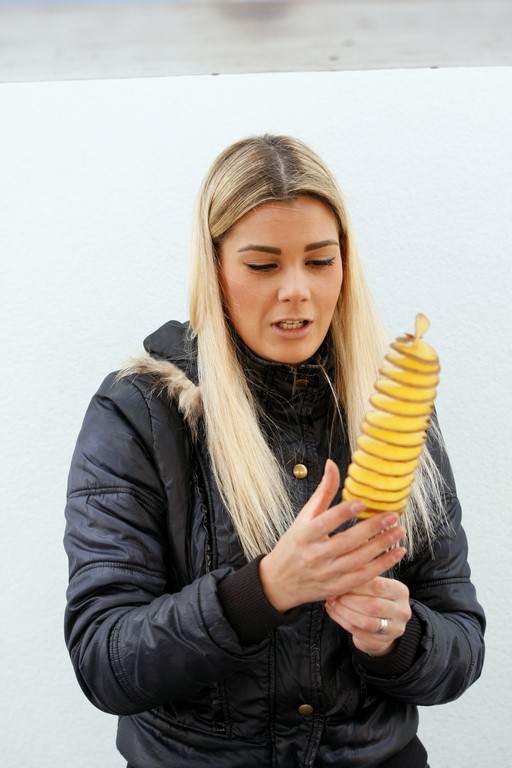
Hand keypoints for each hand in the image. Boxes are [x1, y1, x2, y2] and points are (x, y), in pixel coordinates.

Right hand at [259, 460, 405, 612]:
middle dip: (372, 528)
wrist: (279, 582)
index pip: (325, 522)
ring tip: (398, 532)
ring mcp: (327, 573)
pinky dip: (382, 565)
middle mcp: (315, 555)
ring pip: (359, 560)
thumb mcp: (303, 517)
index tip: (362, 502)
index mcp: (305, 534)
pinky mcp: (337, 588)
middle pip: (347, 541)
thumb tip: (332, 464)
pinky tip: (397, 553)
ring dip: (381, 546)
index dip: (344, 512)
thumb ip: (322, 493)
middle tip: (392, 516)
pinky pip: (363, 577)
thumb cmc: (293, 545)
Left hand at [325, 576, 411, 655]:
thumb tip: (341, 575)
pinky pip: (359, 633)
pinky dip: (343, 622)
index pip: (378, 586)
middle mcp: (401, 611)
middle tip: (334, 595)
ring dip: (344, 612)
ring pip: (365, 622)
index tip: (341, 582)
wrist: (385, 624)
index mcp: (401, 591)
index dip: (357, 585)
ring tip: (332, 604)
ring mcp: (394, 629)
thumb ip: (363, 580)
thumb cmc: (376, 598)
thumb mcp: (375, 586)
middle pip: (372, 606)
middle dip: (349, 600)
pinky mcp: (382, 642)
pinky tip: (334, 613)